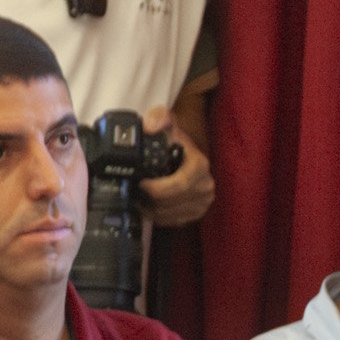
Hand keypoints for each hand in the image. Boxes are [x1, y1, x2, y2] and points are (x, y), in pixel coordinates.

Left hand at [138, 106, 214, 226]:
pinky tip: (149, 205)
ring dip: (150, 209)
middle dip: (148, 199)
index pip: (178, 185)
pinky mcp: (195, 214)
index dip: (156, 188)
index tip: (140, 183)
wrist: (182, 154)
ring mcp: (202, 202)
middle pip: (170, 203)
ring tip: (139, 198)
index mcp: (200, 166)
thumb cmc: (173, 141)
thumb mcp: (167, 123)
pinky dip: (157, 216)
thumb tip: (150, 126)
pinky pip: (171, 222)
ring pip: (168, 215)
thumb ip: (159, 117)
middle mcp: (205, 186)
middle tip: (134, 192)